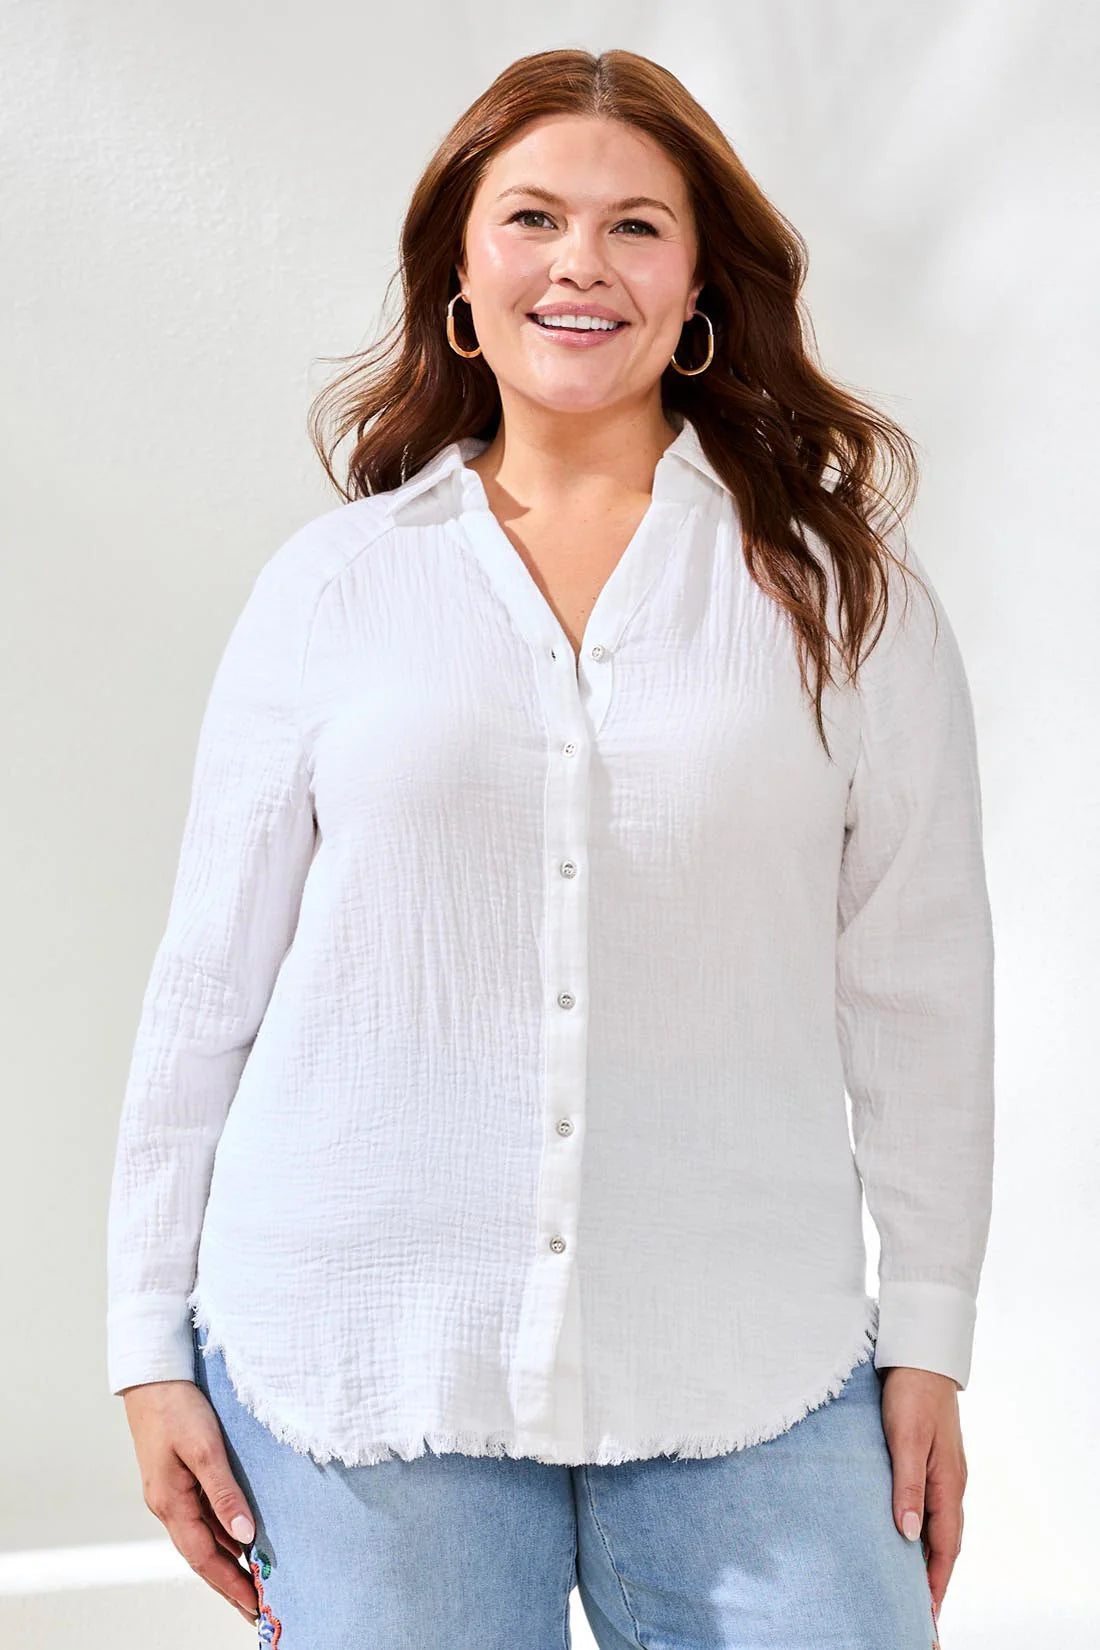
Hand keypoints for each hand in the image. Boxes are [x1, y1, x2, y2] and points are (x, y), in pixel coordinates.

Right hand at [119, 1378, 260, 1627]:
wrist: (153, 1375)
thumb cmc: (176, 1407)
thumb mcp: (204, 1448)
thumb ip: (224, 1493)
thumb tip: (245, 1535)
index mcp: (170, 1503)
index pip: (203, 1558)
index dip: (229, 1584)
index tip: (254, 1606)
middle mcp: (169, 1504)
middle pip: (202, 1555)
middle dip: (228, 1583)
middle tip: (257, 1608)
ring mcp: (173, 1492)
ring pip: (203, 1538)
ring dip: (227, 1561)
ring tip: (254, 1582)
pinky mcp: (180, 1478)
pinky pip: (204, 1517)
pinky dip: (223, 1535)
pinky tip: (241, 1539)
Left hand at [878, 1365, 965, 1623]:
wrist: (919, 1356)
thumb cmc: (911, 1394)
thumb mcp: (906, 1439)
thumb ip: (907, 1485)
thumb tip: (909, 1534)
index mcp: (947, 1483)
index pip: (945, 1546)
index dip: (935, 1580)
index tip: (927, 1612)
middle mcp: (949, 1482)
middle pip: (945, 1542)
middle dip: (935, 1578)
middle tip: (921, 1611)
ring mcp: (942, 1471)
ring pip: (938, 1525)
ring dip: (928, 1556)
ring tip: (911, 1584)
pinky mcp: (930, 1459)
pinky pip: (930, 1506)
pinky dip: (922, 1529)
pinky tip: (906, 1534)